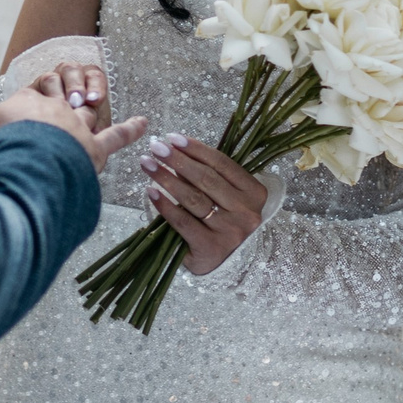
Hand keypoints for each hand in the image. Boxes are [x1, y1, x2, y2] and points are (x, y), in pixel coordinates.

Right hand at [0, 70, 146, 170]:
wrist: (21, 160)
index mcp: (25, 104)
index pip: (31, 99)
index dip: (28, 108)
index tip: (20, 122)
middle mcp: (54, 109)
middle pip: (62, 100)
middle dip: (60, 104)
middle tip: (55, 115)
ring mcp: (76, 127)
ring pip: (87, 113)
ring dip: (90, 111)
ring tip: (93, 107)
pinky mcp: (93, 148)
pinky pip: (116, 136)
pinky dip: (131, 130)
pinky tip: (143, 123)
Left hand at [139, 134, 268, 275]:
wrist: (234, 265)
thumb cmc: (227, 222)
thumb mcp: (228, 197)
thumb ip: (210, 177)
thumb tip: (176, 152)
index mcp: (254, 193)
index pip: (222, 164)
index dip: (196, 149)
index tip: (173, 138)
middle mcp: (246, 212)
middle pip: (206, 179)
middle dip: (178, 160)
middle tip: (155, 146)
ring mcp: (229, 231)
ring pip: (193, 198)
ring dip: (167, 178)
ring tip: (148, 164)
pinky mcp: (210, 248)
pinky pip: (183, 222)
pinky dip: (165, 205)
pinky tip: (151, 192)